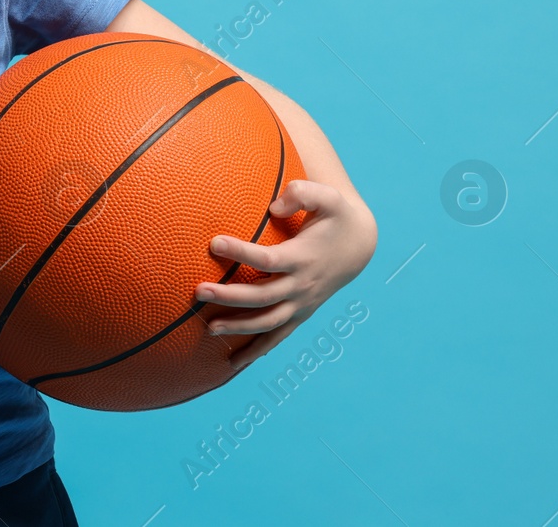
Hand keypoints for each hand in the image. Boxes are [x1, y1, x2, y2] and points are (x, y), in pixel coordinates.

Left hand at [194, 178, 376, 369]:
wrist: (359, 244)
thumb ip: (303, 193)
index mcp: (303, 257)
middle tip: (198, 291)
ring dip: (238, 328)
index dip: (241, 252)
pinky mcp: (301, 313)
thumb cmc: (336, 216)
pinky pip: (278, 336)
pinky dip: (258, 349)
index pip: (267, 259)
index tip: (213, 242)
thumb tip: (274, 205)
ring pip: (268, 322)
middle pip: (262, 296)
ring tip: (208, 329)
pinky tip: (234, 362)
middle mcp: (302, 285)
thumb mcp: (328, 197)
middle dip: (229, 296)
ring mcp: (302, 303)